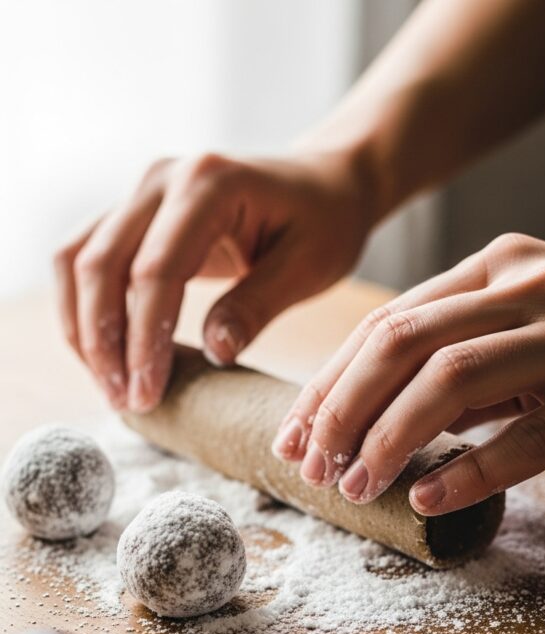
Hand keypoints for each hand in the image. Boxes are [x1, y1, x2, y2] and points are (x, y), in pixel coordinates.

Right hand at [54, 150, 373, 411]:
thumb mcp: (308, 266)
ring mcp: (141, 191)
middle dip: (104, 342)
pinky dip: (84, 308)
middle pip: (101, 264)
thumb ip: (257, 305)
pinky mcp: (132, 211)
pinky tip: (107, 356)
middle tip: (125, 402)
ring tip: (112, 388)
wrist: (322, 181)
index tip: (147, 394)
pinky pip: (85, 257)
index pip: (155, 270)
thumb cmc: (324, 222)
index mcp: (209, 183)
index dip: (144, 339)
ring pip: (78, 260)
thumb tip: (215, 352)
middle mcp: (162, 178)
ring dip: (83, 328)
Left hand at [272, 233, 544, 513]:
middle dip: (342, 411)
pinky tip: (427, 498)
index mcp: (494, 269)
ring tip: (359, 488)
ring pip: (450, 376)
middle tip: (315, 470)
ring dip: (389, 439)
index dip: (328, 384)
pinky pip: (526, 436)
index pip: (386, 324)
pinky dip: (469, 471)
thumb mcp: (512, 337)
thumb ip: (452, 365)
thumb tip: (369, 423)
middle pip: (401, 343)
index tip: (292, 437)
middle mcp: (524, 285)